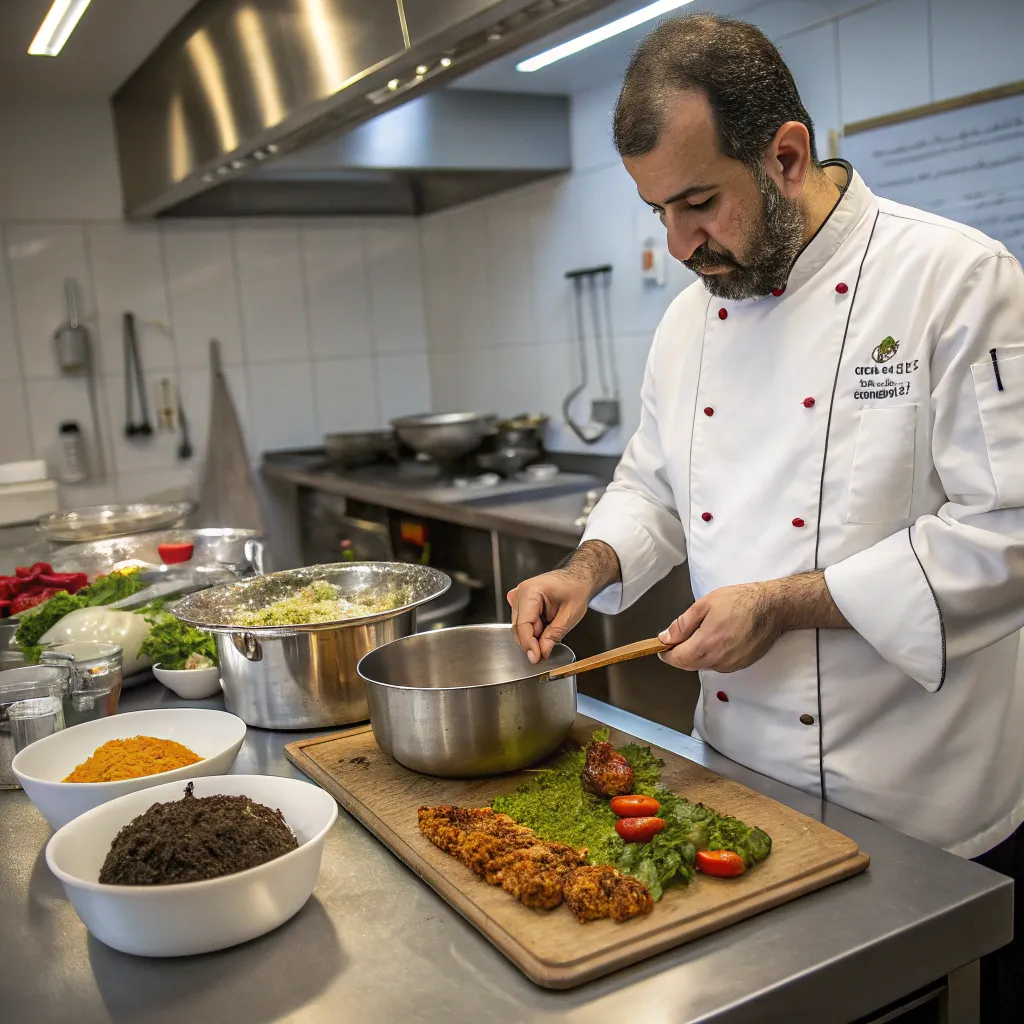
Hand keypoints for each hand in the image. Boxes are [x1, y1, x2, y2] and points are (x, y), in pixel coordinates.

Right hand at [508, 541, 620, 663]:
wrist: (578, 578)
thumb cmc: (576, 590)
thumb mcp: (570, 615)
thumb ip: (553, 635)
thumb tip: (541, 652)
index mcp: (530, 591)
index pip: (523, 625)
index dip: (529, 644)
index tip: (535, 658)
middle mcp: (520, 592)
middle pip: (519, 627)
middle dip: (532, 641)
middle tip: (545, 652)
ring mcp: (519, 597)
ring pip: (520, 626)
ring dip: (534, 634)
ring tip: (552, 630)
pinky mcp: (522, 602)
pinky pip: (523, 621)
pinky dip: (533, 629)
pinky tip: (546, 625)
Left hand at [657, 572, 848, 672]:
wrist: (773, 608)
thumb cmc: (739, 601)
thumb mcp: (704, 605)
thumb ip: (682, 624)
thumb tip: (665, 638)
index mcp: (706, 645)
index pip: (677, 659)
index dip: (666, 653)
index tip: (662, 645)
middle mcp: (717, 661)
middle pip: (688, 664)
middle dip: (680, 653)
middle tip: (680, 636)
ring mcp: (731, 665)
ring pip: (703, 665)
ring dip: (696, 654)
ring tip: (703, 633)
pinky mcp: (741, 665)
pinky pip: (718, 664)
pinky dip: (711, 655)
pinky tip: (718, 639)